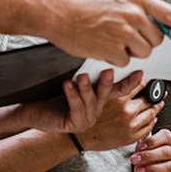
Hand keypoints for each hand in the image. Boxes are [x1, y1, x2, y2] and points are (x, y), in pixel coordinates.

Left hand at [0, 70, 141, 136]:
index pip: (120, 90)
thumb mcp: (72, 79)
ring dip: (86, 88)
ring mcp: (86, 119)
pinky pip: (76, 108)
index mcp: (98, 99)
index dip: (131, 82)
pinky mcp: (74, 125)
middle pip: (108, 95)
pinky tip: (68, 84)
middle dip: (108, 82)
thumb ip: (87, 70)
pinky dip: (72, 95)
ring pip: (91, 101)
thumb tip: (99, 47)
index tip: (140, 71)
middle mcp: (95, 110)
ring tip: (81, 76)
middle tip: (109, 70)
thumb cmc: (49, 93)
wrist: (30, 111)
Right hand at [44, 0, 170, 66]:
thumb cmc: (79, 2)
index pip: (169, 14)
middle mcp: (134, 15)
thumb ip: (133, 7)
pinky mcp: (114, 50)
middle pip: (157, 39)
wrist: (55, 10)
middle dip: (146, 42)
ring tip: (110, 40)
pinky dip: (115, 59)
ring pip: (143, 52)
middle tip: (128, 39)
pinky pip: (125, 62)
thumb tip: (150, 22)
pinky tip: (101, 46)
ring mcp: (125, 33)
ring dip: (130, 51)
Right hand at [75, 81, 162, 151]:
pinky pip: (148, 127)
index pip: (140, 86)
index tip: (153, 80)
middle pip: (149, 99)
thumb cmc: (87, 115)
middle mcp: (127, 111)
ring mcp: (131, 124)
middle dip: (156, 94)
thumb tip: (132, 79)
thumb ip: (116, 88)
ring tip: (160, 102)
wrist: (80, 136)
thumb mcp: (99, 96)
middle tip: (161, 91)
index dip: (148, 82)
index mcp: (119, 98)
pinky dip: (152, 121)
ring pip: (151, 113)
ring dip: (157, 106)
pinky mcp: (131, 137)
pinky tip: (153, 118)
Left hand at [132, 129, 170, 171]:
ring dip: (153, 168)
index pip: (167, 136)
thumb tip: (146, 126)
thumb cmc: (144, 162)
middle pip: (167, 151)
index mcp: (169, 143)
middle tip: (133, 159)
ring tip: (137, 170)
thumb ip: (143, 141)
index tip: (139, 147)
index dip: (153, 141)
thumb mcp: (141, 150)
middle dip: (148, 155)